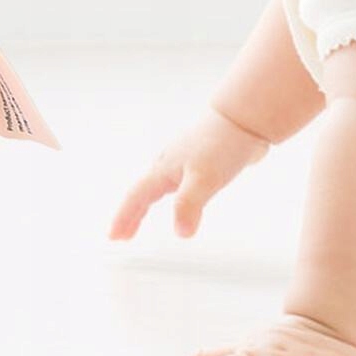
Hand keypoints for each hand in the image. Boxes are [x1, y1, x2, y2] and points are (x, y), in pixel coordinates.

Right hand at [109, 105, 271, 239]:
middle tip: (122, 235)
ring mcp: (183, 160)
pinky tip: (178, 197)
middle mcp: (169, 163)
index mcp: (165, 168)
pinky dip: (168, 196)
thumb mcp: (204, 178)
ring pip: (157, 185)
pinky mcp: (199, 160)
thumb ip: (189, 204)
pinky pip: (176, 183)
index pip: (137, 197)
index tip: (113, 236)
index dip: (124, 217)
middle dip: (131, 214)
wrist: (243, 118)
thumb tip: (180, 233)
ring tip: (140, 218)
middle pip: (143, 192)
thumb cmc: (221, 143)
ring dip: (146, 204)